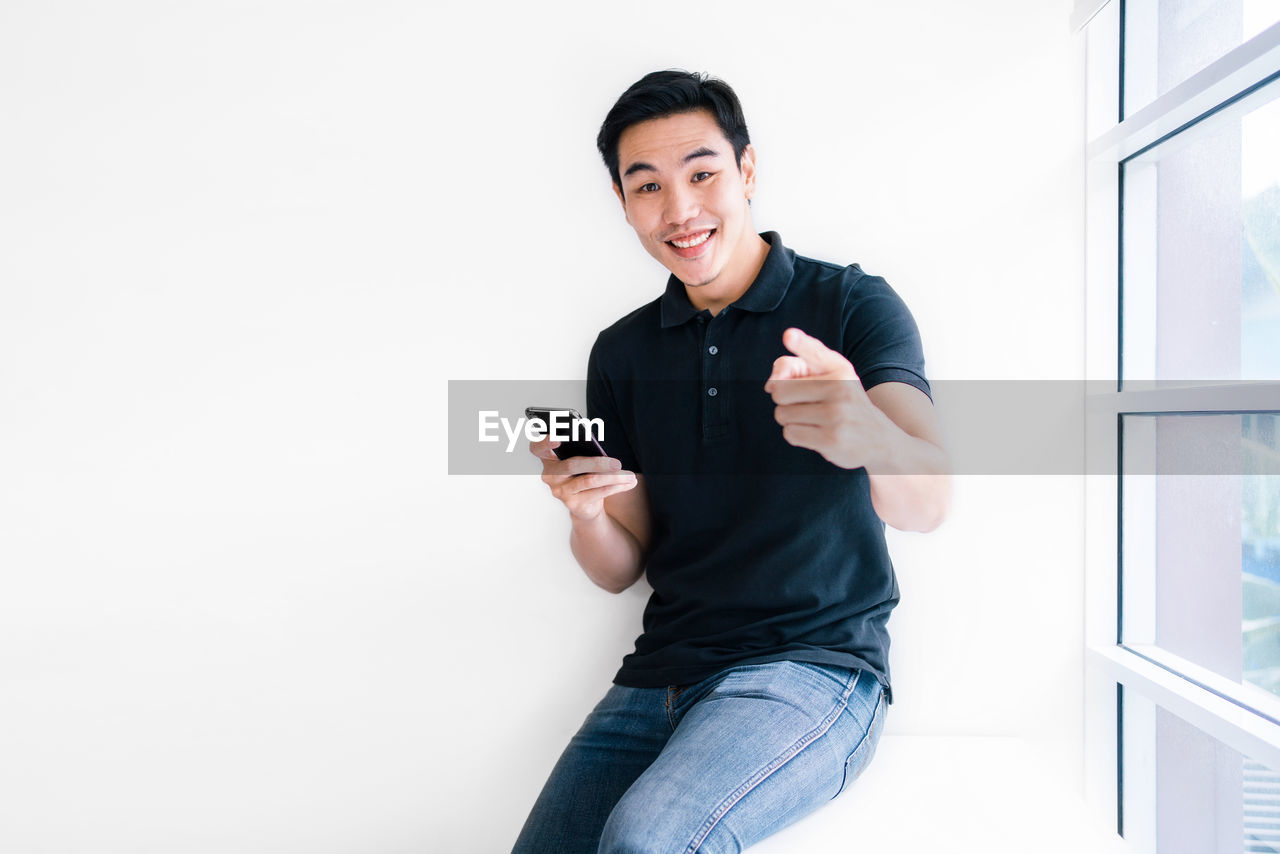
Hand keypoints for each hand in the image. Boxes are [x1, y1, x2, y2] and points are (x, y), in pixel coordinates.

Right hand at [530, 437, 637, 521]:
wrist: (585, 504)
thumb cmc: (583, 473)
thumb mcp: (582, 459)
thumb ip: (583, 451)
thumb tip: (598, 449)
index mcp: (548, 458)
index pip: (537, 448)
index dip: (544, 442)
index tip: (557, 437)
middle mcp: (550, 476)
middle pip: (571, 465)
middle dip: (597, 463)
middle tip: (617, 463)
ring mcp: (560, 491)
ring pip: (589, 480)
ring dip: (613, 478)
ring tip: (630, 476)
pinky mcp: (572, 504)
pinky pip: (597, 493)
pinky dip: (616, 487)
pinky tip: (628, 483)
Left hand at [763, 327, 890, 469]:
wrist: (878, 438)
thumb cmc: (844, 403)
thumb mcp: (831, 377)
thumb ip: (797, 367)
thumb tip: (770, 384)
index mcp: (840, 369)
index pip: (815, 353)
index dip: (801, 343)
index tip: (789, 335)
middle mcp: (841, 388)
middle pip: (780, 391)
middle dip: (784, 400)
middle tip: (805, 404)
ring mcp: (837, 415)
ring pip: (782, 414)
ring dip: (790, 419)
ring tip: (813, 419)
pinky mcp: (831, 439)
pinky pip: (790, 433)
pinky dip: (796, 434)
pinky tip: (815, 433)